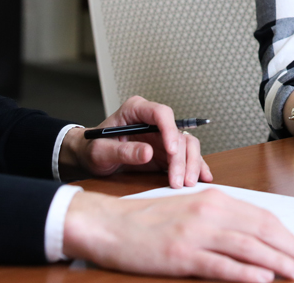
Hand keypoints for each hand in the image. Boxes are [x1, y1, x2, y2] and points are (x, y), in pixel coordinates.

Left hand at [60, 95, 211, 187]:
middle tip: (178, 180)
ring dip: (190, 164)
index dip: (170, 131)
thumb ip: (123, 152)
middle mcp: (153, 120)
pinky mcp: (166, 150)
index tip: (171, 151)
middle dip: (181, 158)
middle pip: (178, 133)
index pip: (161, 113)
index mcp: (136, 110)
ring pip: (187, 144)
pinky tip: (202, 176)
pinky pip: (185, 155)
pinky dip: (195, 166)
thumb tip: (148, 153)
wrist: (90, 157)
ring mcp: (162, 135)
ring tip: (187, 184)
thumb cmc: (92, 149)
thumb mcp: (100, 151)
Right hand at [63, 189, 293, 281]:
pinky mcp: (181, 254)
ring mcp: (196, 233)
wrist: (108, 224)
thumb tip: (257, 239)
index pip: (263, 217)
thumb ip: (223, 221)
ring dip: (279, 262)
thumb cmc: (149, 220)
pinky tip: (263, 278)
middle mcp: (210, 211)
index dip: (289, 235)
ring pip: (249, 246)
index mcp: (215, 198)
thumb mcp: (192, 210)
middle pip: (263, 230)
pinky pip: (220, 264)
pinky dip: (244, 272)